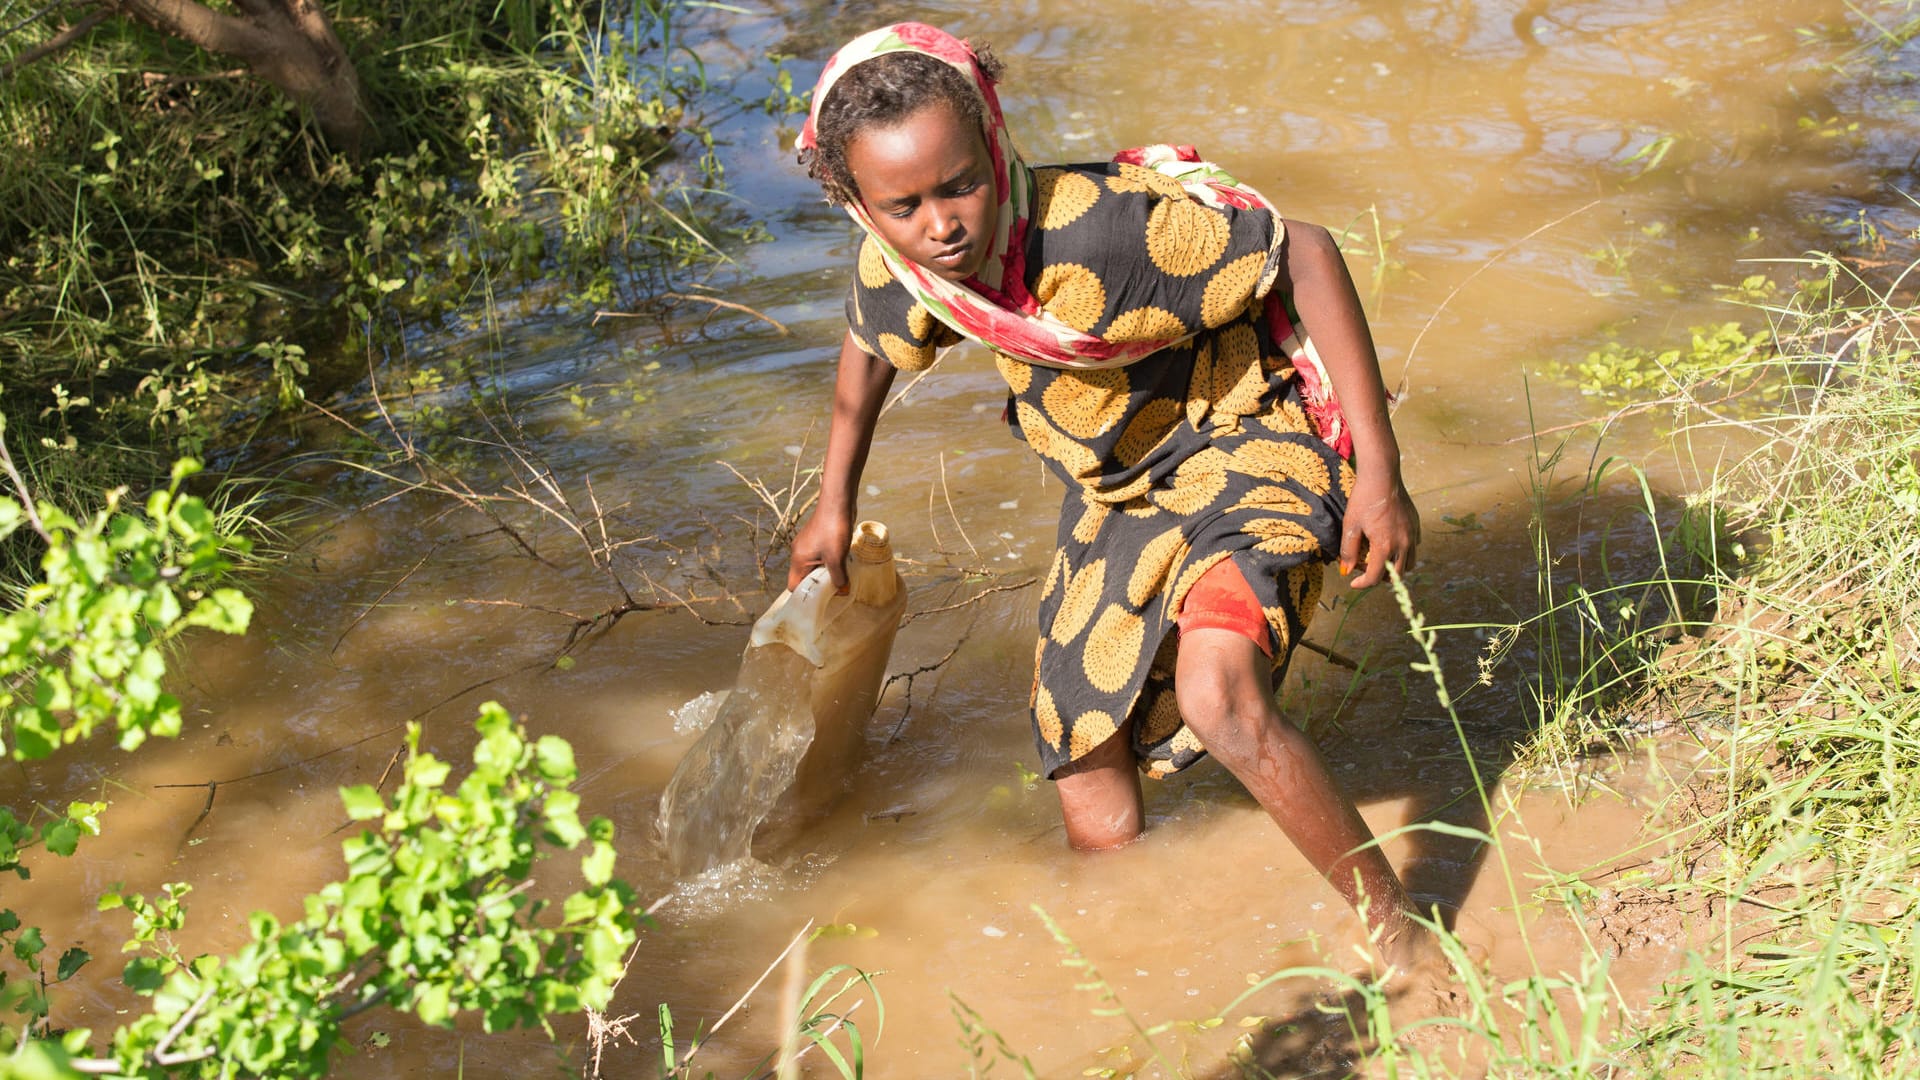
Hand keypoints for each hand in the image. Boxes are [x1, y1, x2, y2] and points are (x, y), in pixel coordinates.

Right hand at [788, 506, 852, 590]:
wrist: (838, 502)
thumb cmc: (833, 530)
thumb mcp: (837, 558)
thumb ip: (838, 578)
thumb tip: (842, 591)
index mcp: (798, 559)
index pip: (793, 585)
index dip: (805, 595)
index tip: (820, 601)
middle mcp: (798, 552)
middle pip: (803, 576)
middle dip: (817, 584)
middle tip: (833, 590)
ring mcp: (807, 544)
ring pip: (812, 566)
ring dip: (825, 572)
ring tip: (839, 576)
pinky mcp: (816, 537)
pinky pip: (819, 555)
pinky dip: (828, 561)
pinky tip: (841, 561)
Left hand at [1339, 470, 1418, 588]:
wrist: (1383, 476)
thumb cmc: (1364, 499)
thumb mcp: (1351, 526)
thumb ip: (1349, 551)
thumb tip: (1347, 571)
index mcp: (1385, 545)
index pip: (1375, 577)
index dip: (1362, 584)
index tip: (1353, 583)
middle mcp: (1402, 544)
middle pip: (1395, 576)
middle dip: (1379, 578)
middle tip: (1365, 569)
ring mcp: (1412, 535)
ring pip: (1407, 564)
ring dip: (1393, 568)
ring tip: (1378, 559)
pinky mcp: (1416, 526)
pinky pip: (1413, 548)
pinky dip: (1403, 553)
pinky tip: (1390, 544)